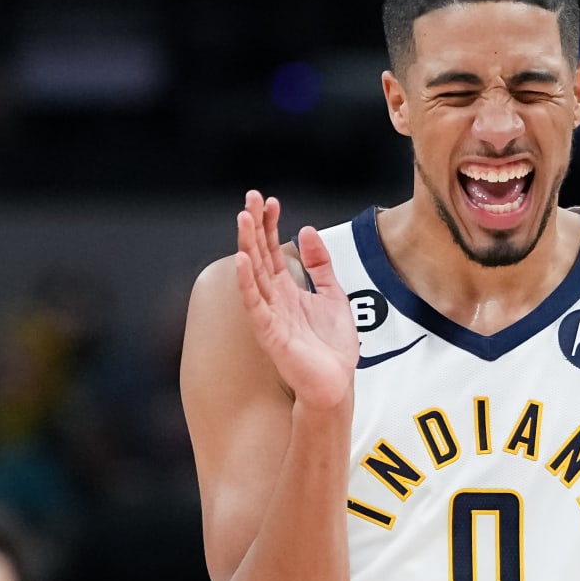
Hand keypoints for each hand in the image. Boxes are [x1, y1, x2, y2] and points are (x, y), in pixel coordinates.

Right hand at [232, 190, 357, 409]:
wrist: (337, 383)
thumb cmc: (333, 346)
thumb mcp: (333, 295)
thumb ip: (320, 265)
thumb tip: (306, 230)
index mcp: (287, 290)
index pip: (273, 250)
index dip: (271, 225)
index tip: (270, 201)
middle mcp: (274, 299)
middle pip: (259, 256)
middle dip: (255, 226)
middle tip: (250, 197)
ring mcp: (269, 315)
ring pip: (254, 274)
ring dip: (247, 246)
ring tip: (243, 218)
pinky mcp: (270, 333)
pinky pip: (255, 305)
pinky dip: (247, 282)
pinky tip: (243, 261)